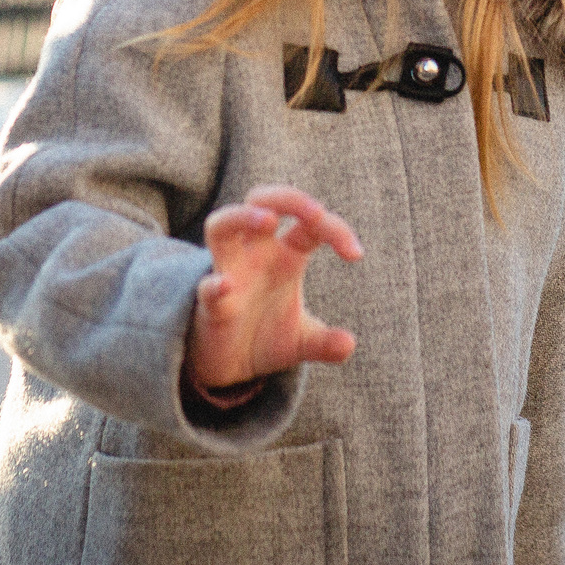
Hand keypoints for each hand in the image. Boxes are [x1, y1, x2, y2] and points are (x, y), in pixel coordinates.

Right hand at [185, 185, 364, 390]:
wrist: (228, 367)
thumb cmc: (264, 336)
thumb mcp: (302, 340)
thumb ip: (325, 340)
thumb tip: (348, 344)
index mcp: (285, 255)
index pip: (310, 223)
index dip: (335, 229)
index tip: (356, 254)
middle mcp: (255, 254)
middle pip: (262, 200)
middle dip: (289, 198)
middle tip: (316, 213)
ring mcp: (229, 273)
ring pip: (222, 225)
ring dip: (243, 216)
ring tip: (269, 221)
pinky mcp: (210, 303)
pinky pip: (208, 287)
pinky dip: (215, 285)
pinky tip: (226, 286)